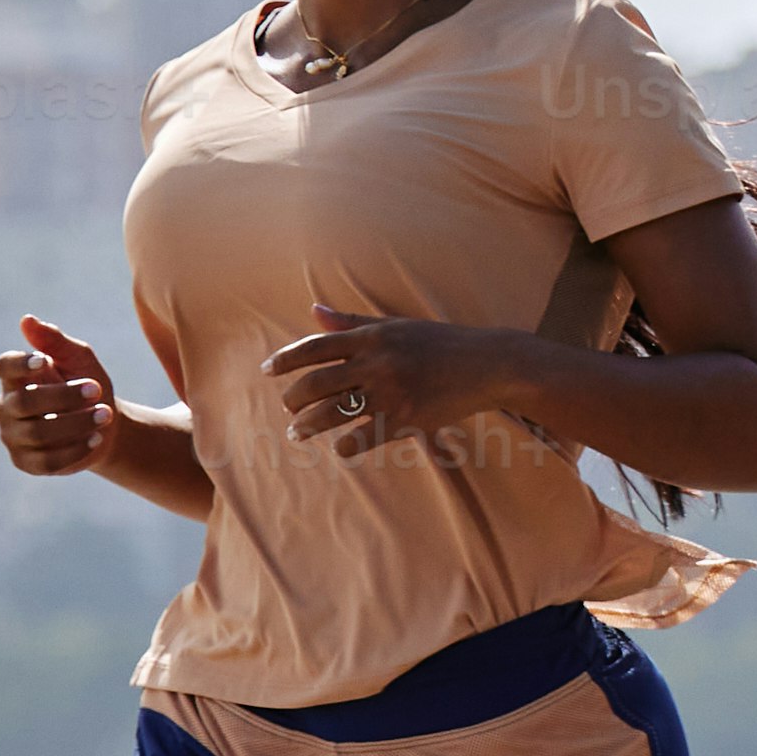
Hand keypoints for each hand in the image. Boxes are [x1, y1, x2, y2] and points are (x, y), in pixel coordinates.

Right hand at [0, 315, 129, 476]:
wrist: (105, 424)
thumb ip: (55, 341)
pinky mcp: (26, 462)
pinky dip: (74, 451)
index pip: (4, 367)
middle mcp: (7, 407)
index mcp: (15, 378)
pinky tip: (96, 439)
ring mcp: (13, 437)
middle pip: (23, 403)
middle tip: (96, 389)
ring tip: (105, 415)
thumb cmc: (87, 384)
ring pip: (37, 434)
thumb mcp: (79, 359)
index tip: (45, 361)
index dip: (20, 364)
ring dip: (75, 423)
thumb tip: (27, 320)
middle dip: (63, 397)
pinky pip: (45, 462)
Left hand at [260, 312, 514, 462]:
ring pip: (331, 412)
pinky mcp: (405, 418)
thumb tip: (313, 309)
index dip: (285, 359)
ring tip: (298, 432)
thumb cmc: (441, 343)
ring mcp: (390, 392)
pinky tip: (340, 446)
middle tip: (288, 408)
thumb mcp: (396, 326)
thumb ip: (352, 322)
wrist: (489, 364)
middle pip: (316, 383)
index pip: (315, 347)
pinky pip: (361, 437)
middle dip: (293, 399)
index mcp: (372, 336)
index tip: (267, 371)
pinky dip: (344, 445)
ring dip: (308, 425)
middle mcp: (376, 362)